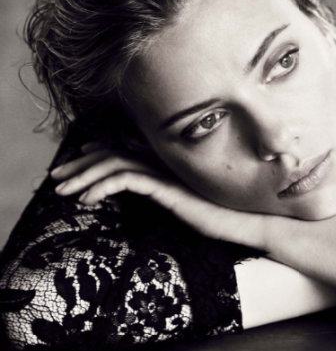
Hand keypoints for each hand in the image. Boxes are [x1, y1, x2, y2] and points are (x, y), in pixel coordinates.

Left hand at [51, 144, 265, 246]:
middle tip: (56, 178)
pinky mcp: (169, 185)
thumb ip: (162, 189)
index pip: (126, 149)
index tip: (76, 161)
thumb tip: (142, 189)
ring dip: (85, 175)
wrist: (244, 221)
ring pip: (116, 163)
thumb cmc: (218, 213)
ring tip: (64, 192)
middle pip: (115, 152)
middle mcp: (166, 160)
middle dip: (80, 163)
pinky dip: (104, 185)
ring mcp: (168, 171)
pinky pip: (129, 178)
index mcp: (167, 162)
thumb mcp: (182, 200)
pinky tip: (88, 200)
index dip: (97, 152)